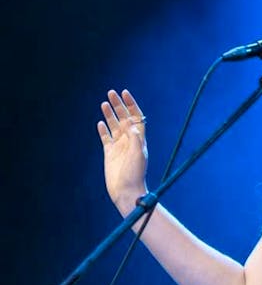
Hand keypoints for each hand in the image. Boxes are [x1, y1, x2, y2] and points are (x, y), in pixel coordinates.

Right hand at [97, 89, 148, 211]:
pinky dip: (103, 130)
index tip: (125, 93)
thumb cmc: (134, 174)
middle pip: (124, 118)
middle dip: (119, 105)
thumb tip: (133, 125)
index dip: (131, 104)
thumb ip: (136, 139)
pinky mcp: (110, 153)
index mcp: (139, 138)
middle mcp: (130, 140)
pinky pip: (106, 138)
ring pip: (114, 125)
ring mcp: (119, 146)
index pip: (136, 117)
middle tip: (111, 93)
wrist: (126, 191)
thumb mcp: (137, 155)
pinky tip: (100, 123)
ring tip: (104, 103)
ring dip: (110, 114)